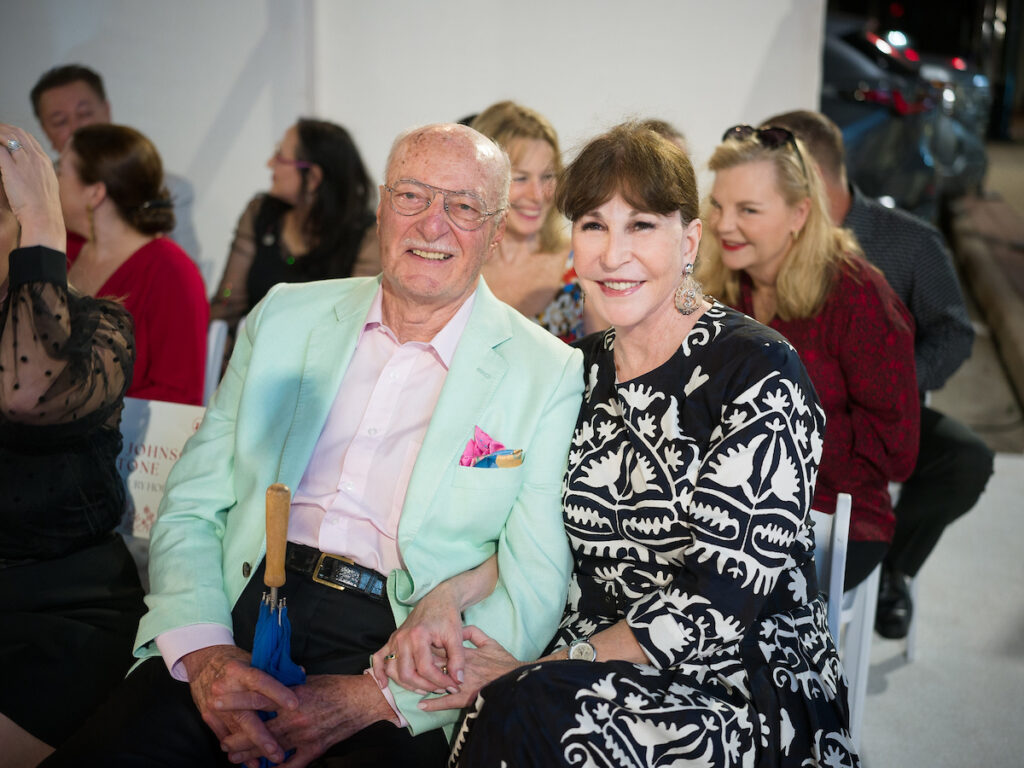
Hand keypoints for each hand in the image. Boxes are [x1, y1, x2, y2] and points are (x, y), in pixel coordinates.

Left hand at [0, 124, 63, 250]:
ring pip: (8, 137)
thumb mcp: (48, 187)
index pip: (29, 139)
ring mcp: (24, 163)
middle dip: (4, 128)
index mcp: (45, 162)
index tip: (6, 133)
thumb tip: (31, 174)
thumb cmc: (45, 209)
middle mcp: (36, 159)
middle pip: (18, 134)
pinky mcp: (11, 169)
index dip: (15, 133)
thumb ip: (40, 175)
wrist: (44, 218)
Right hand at [182, 644, 298, 767]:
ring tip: (271, 759)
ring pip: (236, 730)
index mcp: (240, 671)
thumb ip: (276, 670)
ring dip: (253, 748)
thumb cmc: (237, 663)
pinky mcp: (208, 716)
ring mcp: (214, 704)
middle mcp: (225, 688)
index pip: (261, 681)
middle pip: (246, 714)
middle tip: (278, 750)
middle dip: (263, 735)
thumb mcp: (254, 659)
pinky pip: (224, 737)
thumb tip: (302, 673)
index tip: (294, 705)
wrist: (205, 661)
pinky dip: (239, 750)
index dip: (278, 693)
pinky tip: (252, 762)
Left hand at [220, 674, 393, 766]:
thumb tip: (269, 681)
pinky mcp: (315, 748)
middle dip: (237, 736)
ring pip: (270, 748)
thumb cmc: (336, 686)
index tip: (217, 702)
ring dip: (250, 754)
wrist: (361, 700)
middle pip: (259, 729)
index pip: (258, 699)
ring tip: (234, 758)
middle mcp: (295, 717)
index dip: (236, 701)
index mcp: (292, 696)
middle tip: (222, 742)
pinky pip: (293, 764)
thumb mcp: (309, 680)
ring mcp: (305, 735)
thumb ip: (288, 684)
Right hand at [370, 580, 466, 695]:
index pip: (425, 668)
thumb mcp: (456, 636)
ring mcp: (394, 639)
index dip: (440, 681)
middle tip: (442, 688)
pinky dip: (379, 672)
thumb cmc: (447, 616)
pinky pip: (379, 658)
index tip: (453, 685)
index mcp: (418, 635)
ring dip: (408, 684)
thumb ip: (458, 659)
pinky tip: (383, 684)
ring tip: (426, 688)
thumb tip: (458, 681)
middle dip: (425, 686)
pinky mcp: (392, 640)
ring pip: (394, 671)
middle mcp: (402, 638)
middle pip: (407, 673)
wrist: (438, 599)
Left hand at [417, 625, 521, 711]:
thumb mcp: (491, 643)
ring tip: (410, 684)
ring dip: (424, 684)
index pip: (442, 648)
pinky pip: (446, 702)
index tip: (417, 646)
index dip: (428, 648)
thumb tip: (462, 628)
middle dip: (421, 664)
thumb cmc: (504, 663)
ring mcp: (462, 684)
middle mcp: (460, 668)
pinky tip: (422, 705)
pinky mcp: (466, 698)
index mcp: (465, 654)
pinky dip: (433, 704)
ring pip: (437, 682)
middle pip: (436, 664)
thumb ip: (475, 634)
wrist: (516, 680)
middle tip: (408, 664)